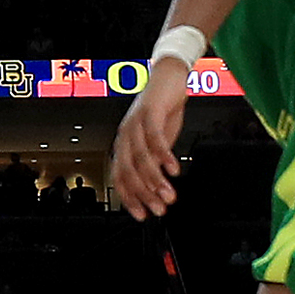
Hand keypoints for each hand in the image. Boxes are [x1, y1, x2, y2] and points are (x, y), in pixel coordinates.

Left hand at [112, 60, 193, 218]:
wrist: (168, 79)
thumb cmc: (161, 110)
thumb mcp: (157, 142)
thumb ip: (154, 163)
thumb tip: (156, 189)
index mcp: (124, 144)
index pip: (120, 178)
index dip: (130, 199)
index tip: (142, 215)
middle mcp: (125, 135)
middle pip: (130, 172)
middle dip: (145, 195)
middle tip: (160, 209)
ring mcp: (135, 123)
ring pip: (141, 158)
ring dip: (156, 180)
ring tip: (170, 194)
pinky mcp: (149, 112)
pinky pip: (154, 138)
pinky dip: (164, 156)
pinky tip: (174, 168)